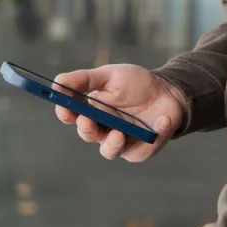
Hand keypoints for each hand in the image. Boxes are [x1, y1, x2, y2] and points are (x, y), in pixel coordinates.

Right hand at [54, 65, 185, 162]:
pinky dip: (154, 135)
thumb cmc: (135, 84)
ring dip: (112, 144)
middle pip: (87, 134)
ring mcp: (121, 141)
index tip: (65, 106)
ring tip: (119, 134)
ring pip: (110, 151)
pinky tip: (163, 120)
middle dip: (86, 128)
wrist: (168, 92)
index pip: (70, 115)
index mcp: (90, 110)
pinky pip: (142, 149)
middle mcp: (102, 128)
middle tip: (88, 119)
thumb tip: (58, 81)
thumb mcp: (110, 75)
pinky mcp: (141, 150)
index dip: (65, 112)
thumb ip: (84, 80)